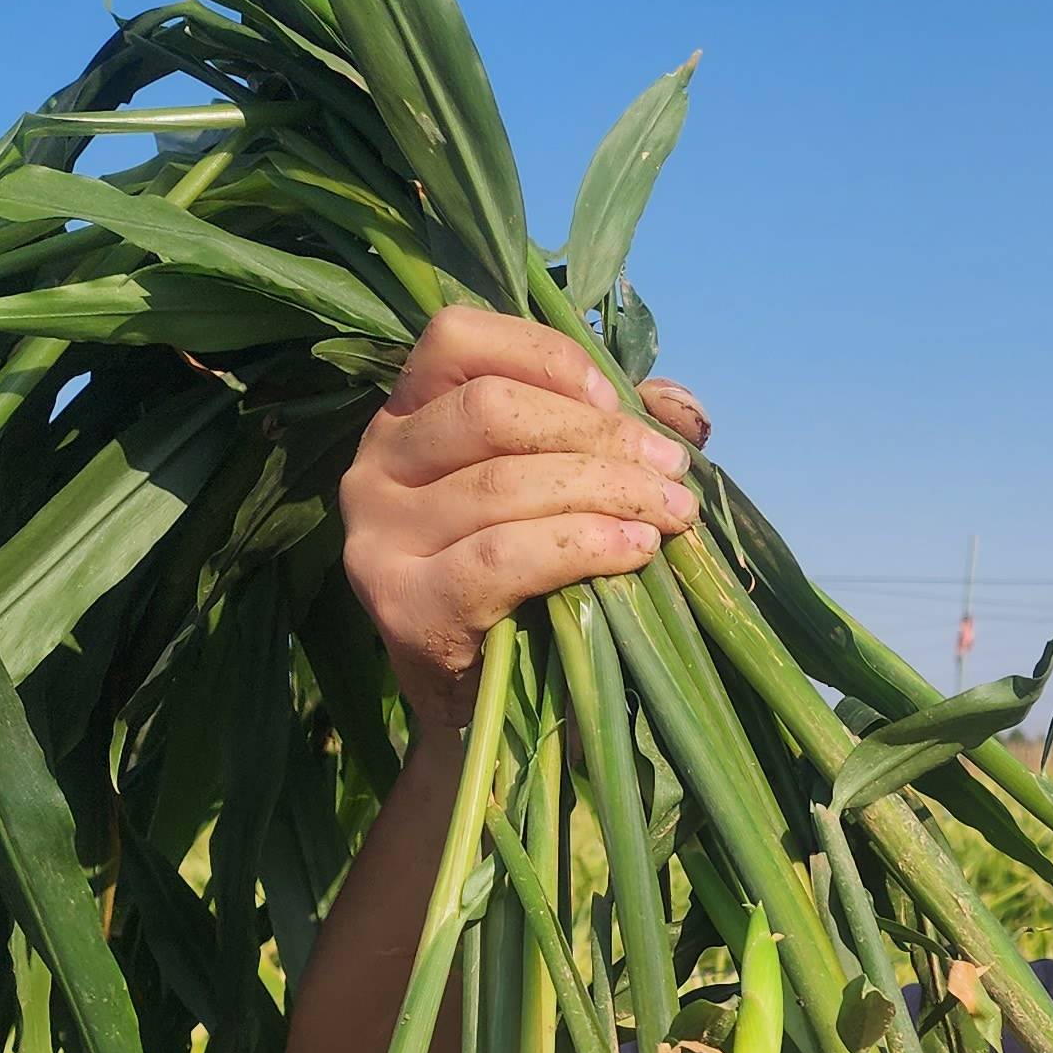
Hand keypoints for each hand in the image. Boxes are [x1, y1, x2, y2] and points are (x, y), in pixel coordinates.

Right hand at [338, 308, 708, 726]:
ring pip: (503, 483)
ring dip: (607, 492)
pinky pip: (501, 556)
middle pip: (491, 411)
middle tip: (672, 474)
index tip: (618, 402)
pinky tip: (635, 553)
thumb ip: (610, 435)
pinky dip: (581, 547)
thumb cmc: (528, 588)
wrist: (484, 713)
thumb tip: (680, 406)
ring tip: (672, 517)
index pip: (456, 339)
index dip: (545, 357)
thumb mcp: (562, 494)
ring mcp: (376, 536)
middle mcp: (373, 466)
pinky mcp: (400, 603)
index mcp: (405, 417)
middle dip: (599, 436)